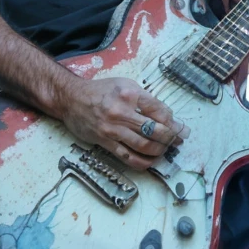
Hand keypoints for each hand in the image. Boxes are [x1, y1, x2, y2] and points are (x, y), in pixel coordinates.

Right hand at [57, 76, 187, 170]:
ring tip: (164, 150)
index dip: (172, 121)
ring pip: (145, 146)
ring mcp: (113, 129)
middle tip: (176, 140)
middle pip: (156, 130)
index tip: (176, 126)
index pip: (160, 111)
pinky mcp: (105, 141)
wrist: (71, 98)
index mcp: (130, 94)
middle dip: (171, 138)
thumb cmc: (101, 91)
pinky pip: (128, 157)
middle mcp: (122, 111)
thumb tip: (167, 116)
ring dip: (159, 151)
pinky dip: (143, 162)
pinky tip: (150, 161)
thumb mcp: (125, 85)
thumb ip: (145, 99)